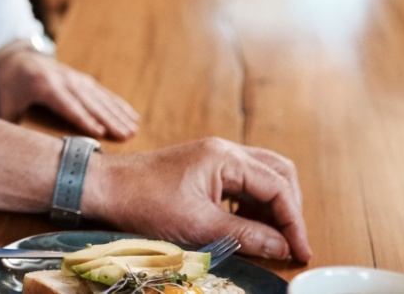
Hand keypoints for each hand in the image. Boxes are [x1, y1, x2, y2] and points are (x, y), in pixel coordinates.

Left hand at [0, 44, 137, 139]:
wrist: (16, 56)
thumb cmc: (9, 87)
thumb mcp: (5, 104)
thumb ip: (13, 125)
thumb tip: (21, 153)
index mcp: (42, 84)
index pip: (66, 104)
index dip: (84, 119)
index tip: (100, 133)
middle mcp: (61, 78)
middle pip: (88, 101)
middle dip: (109, 119)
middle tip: (127, 136)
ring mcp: (73, 76)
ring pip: (99, 96)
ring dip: (118, 112)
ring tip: (134, 129)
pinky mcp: (81, 77)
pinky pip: (102, 91)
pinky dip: (118, 103)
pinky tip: (132, 115)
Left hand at [84, 137, 312, 263]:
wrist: (103, 187)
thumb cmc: (143, 201)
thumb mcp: (197, 225)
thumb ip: (245, 236)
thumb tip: (282, 247)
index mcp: (225, 157)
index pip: (278, 187)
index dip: (294, 222)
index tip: (299, 251)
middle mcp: (223, 151)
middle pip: (278, 175)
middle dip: (288, 210)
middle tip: (289, 243)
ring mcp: (213, 159)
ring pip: (261, 179)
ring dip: (271, 209)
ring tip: (269, 241)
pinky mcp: (203, 171)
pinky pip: (241, 185)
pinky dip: (252, 207)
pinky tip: (245, 229)